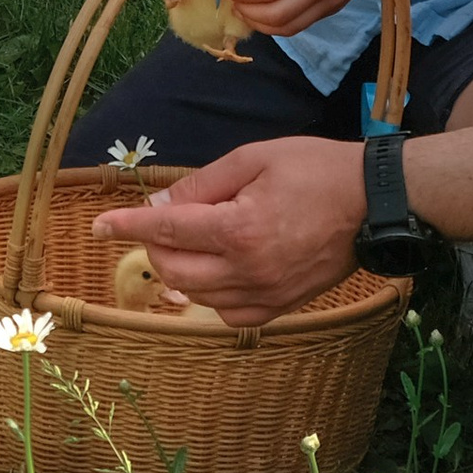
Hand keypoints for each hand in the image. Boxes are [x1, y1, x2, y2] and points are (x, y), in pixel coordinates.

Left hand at [89, 137, 367, 325]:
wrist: (374, 203)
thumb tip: (160, 206)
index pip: (167, 231)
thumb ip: (203, 185)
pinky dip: (210, 293)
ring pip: (196, 296)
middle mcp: (249, 271)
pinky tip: (217, 267)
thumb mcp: (254, 159)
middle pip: (175, 270)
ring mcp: (266, 295)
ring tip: (195, 237)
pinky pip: (228, 313)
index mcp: (240, 229)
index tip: (99, 227)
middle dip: (156, 244)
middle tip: (167, 217)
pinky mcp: (281, 307)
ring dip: (181, 268)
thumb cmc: (316, 170)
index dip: (128, 227)